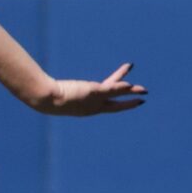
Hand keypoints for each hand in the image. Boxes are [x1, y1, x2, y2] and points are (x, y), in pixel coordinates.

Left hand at [26, 62, 147, 116]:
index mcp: (89, 109)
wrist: (48, 100)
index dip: (120, 104)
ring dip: (131, 91)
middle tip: (143, 97)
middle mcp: (95, 107)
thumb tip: (52, 88)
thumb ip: (59, 92)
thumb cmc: (50, 98)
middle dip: (131, 101)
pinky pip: (111, 88)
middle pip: (117, 104)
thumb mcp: (60, 96)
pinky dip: (120, 85)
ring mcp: (95, 100)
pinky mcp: (94, 91)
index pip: (108, 106)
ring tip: (143, 89)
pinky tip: (130, 83)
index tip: (128, 102)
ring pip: (117, 94)